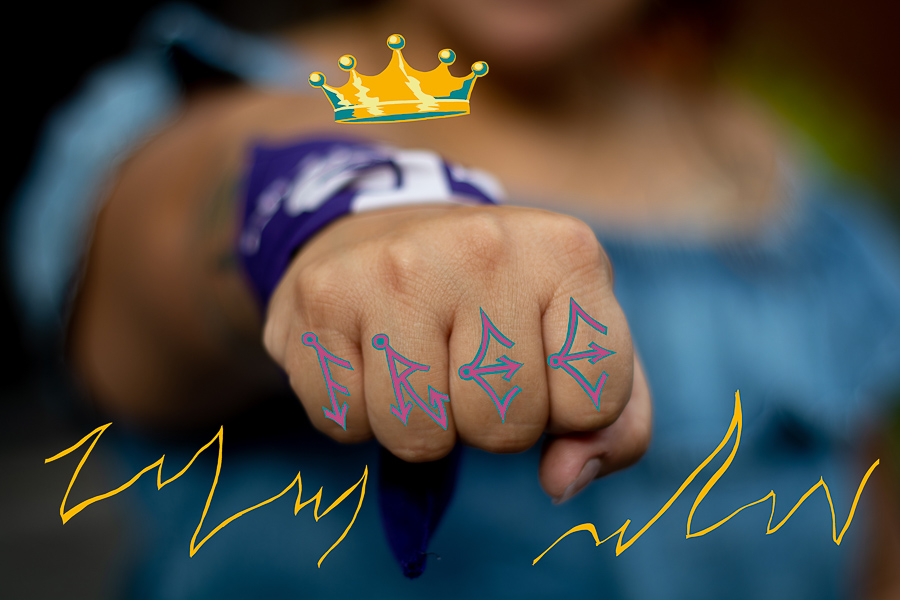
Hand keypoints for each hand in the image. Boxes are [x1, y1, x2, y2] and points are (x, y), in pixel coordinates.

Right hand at [263, 204, 650, 501]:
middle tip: (469, 370)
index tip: (540, 370)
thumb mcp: (579, 341)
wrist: (386, 231)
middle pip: (504, 424)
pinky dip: (358, 415)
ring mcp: (397, 266)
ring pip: (419, 434)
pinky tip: (367, 359)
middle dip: (489, 425)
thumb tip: (561, 482)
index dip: (566, 413)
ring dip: (421, 427)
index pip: (593, 401)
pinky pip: (345, 421)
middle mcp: (484, 246)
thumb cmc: (497, 303)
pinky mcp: (323, 294)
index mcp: (566, 253)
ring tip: (420, 365)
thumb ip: (612, 424)